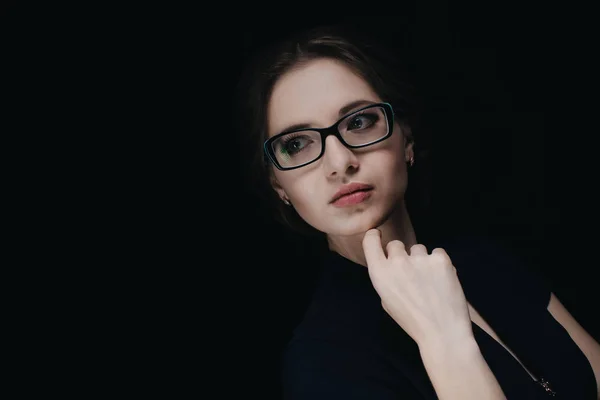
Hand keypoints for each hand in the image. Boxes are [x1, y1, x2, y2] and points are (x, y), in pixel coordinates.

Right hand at [362, 229, 472, 347]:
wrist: (442, 332)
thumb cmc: (412, 321)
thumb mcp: (386, 301)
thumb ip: (385, 278)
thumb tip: (391, 264)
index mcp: (380, 273)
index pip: (370, 241)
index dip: (374, 236)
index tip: (378, 235)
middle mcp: (397, 261)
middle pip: (395, 244)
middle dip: (401, 254)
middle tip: (410, 272)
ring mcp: (420, 258)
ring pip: (418, 248)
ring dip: (421, 259)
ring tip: (429, 281)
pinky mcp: (440, 259)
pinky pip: (437, 252)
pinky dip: (439, 263)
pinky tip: (442, 279)